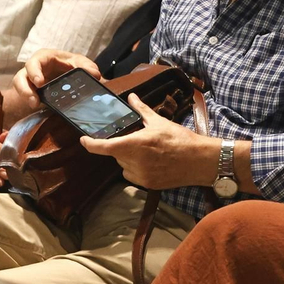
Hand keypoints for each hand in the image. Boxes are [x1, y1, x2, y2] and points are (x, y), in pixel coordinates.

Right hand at [14, 49, 98, 107]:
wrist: (70, 74)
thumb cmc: (72, 65)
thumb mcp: (81, 63)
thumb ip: (87, 67)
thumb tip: (95, 74)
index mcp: (45, 58)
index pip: (35, 61)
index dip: (34, 71)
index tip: (40, 83)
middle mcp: (34, 68)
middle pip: (22, 75)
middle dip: (25, 87)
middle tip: (35, 99)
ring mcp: (30, 79)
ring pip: (20, 85)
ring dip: (25, 95)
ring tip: (34, 104)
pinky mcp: (31, 90)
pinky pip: (25, 94)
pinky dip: (29, 100)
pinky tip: (37, 106)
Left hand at [78, 93, 206, 189]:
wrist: (200, 161)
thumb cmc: (181, 140)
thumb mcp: (159, 122)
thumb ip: (142, 110)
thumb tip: (132, 98)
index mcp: (135, 144)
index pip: (104, 147)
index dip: (90, 144)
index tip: (84, 140)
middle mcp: (135, 162)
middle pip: (116, 154)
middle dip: (122, 146)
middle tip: (137, 139)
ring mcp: (141, 175)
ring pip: (124, 166)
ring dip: (129, 158)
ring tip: (148, 151)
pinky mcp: (148, 184)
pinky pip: (133, 176)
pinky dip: (137, 169)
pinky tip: (152, 162)